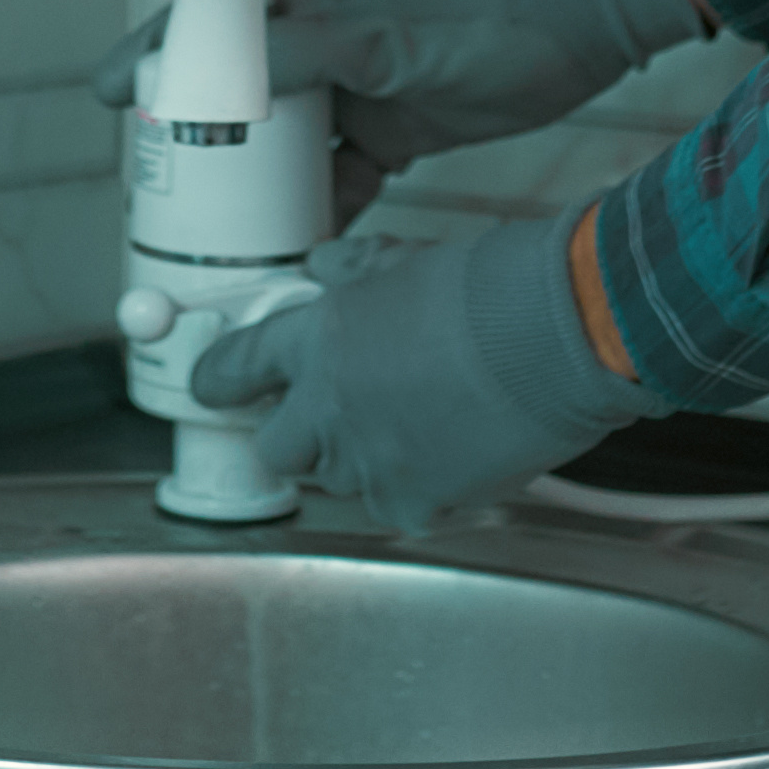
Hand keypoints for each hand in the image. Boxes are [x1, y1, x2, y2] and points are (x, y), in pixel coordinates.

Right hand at [91, 0, 705, 213]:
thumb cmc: (482, 24)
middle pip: (233, 99)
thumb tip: (227, 76)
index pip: (206, 26)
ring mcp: (354, 97)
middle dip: (194, 146)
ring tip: (219, 242)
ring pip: (280, 150)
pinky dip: (314, 215)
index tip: (107, 96)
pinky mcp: (391, 135)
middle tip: (159, 196)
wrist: (571, 38)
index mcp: (307, 17)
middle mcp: (320, 56)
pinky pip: (334, 180)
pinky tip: (301, 257)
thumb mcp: (391, 40)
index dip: (152, 58)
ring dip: (253, 192)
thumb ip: (312, 52)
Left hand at [184, 211, 647, 529]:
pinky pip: (398, 508)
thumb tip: (324, 265)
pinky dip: (421, 489)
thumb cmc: (492, 290)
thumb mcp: (406, 260)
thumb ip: (354, 271)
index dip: (219, 382)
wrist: (556, 335)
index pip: (238, 368)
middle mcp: (329, 408)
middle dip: (296, 437)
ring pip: (340, 481)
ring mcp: (369, 462)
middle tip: (334, 418)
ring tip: (418, 426)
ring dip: (364, 460)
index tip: (212, 390)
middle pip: (277, 448)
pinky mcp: (414, 502)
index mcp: (318, 340)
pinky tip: (456, 453)